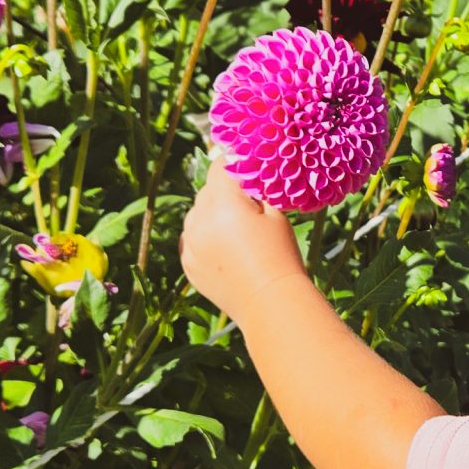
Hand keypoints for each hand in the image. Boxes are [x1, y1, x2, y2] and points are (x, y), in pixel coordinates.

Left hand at [179, 158, 306, 323]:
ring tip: (236, 231)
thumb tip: (250, 173)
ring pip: (196, 214)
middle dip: (224, 192)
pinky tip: (226, 249)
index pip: (220, 167)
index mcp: (223, 203)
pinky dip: (204, 238)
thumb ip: (259, 189)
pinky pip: (192, 239)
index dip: (234, 165)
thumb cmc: (280, 255)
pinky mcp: (188, 263)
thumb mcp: (276, 214)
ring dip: (212, 215)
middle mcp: (199, 221)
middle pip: (207, 191)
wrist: (270, 303)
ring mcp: (190, 244)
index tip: (247, 170)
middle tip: (248, 206)